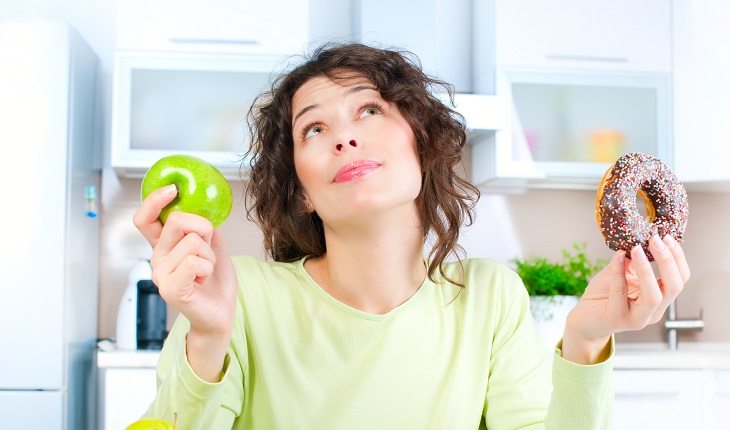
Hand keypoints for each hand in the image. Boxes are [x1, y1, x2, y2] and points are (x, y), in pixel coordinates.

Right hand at [133, 184, 237, 340]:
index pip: (144, 218)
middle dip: (203, 229)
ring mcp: (161, 275)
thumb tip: (203, 209)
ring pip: (192, 242)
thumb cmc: (215, 282)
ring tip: (205, 272)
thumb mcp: (212, 246)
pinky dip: (207, 267)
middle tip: (207, 250)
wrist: (221, 314)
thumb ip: (203, 228)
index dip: (153, 200)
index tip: (172, 189)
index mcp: (163, 247)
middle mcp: (157, 259)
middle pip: (176, 220)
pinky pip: (194, 262)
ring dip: (209, 255)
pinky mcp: (170, 289)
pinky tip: (203, 281)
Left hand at [562, 235, 690, 362]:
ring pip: (654, 297)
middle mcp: (653, 311)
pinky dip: (619, 273)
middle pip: (674, 287)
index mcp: (659, 299)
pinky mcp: (617, 319)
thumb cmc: (603, 296)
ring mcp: (637, 318)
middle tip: (655, 239)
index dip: (677, 257)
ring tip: (637, 249)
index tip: (666, 237)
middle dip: (667, 261)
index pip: (680, 279)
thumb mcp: (620, 274)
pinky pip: (620, 294)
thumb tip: (637, 239)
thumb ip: (630, 261)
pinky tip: (618, 257)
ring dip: (647, 269)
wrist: (585, 320)